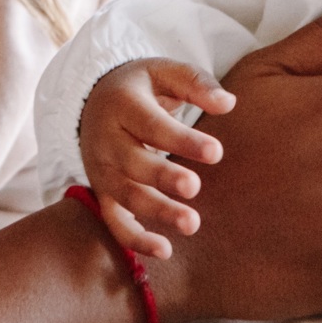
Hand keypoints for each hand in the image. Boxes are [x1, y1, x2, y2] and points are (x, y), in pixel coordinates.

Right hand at [79, 58, 237, 260]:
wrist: (93, 101)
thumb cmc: (141, 88)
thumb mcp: (164, 72)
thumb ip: (196, 84)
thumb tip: (228, 103)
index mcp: (122, 105)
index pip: (152, 125)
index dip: (182, 140)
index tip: (216, 152)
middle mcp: (106, 140)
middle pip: (133, 163)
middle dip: (163, 177)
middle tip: (194, 187)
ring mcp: (101, 170)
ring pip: (126, 196)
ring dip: (157, 211)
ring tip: (192, 224)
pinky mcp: (102, 193)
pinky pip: (114, 222)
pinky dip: (134, 239)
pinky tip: (165, 251)